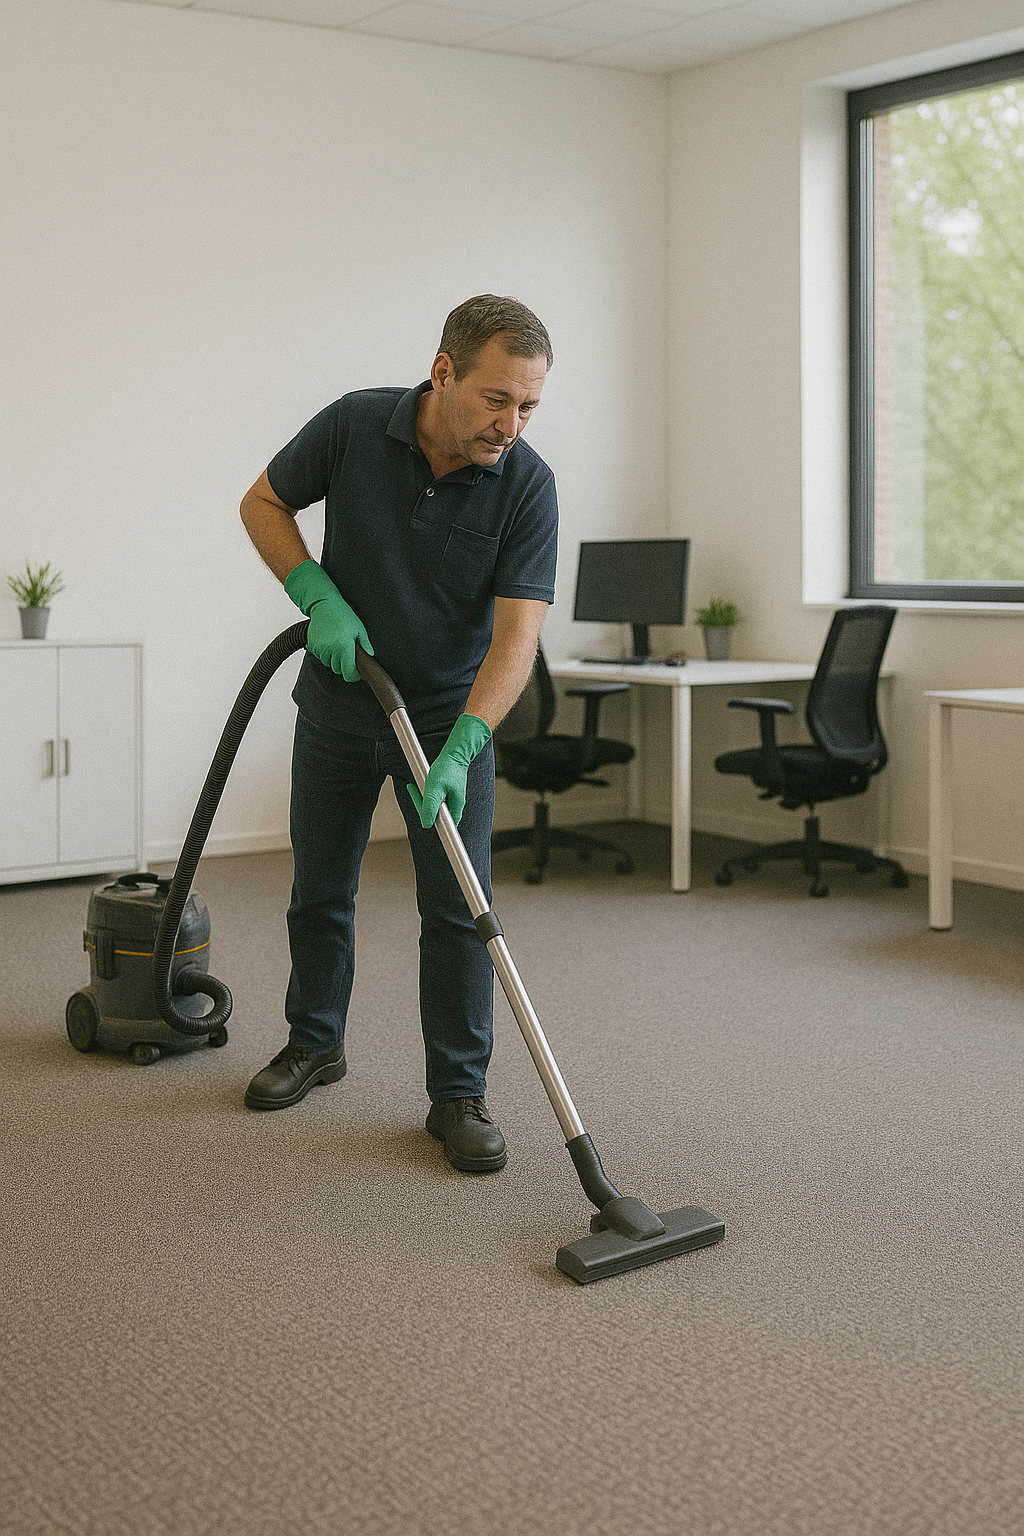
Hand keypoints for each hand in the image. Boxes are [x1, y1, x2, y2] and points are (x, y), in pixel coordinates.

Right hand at [284, 560, 372, 682]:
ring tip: (338, 643)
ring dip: (334, 658)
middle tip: (347, 651)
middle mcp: (331, 651)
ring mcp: (320, 649)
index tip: (356, 670)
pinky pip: (320, 656)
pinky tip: (329, 641)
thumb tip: (370, 658)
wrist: (324, 604)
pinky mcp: (312, 646)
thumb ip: (365, 646)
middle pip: (338, 670)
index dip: (354, 674)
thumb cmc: (343, 615)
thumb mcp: (359, 630)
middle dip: (344, 664)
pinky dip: (325, 653)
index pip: (349, 674)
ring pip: (329, 664)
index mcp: (344, 648)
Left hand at [408, 713, 491, 828]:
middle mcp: (455, 808)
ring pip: (433, 807)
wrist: (455, 754)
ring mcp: (452, 801)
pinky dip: (427, 792)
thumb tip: (426, 825)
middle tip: (414, 789)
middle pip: (434, 816)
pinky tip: (425, 783)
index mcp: (455, 809)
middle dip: (422, 804)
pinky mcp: (448, 795)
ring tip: (419, 784)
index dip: (427, 818)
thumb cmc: (447, 769)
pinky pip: (435, 799)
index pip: (440, 824)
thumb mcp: (435, 788)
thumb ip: (430, 806)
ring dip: (423, 797)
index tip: (421, 807)